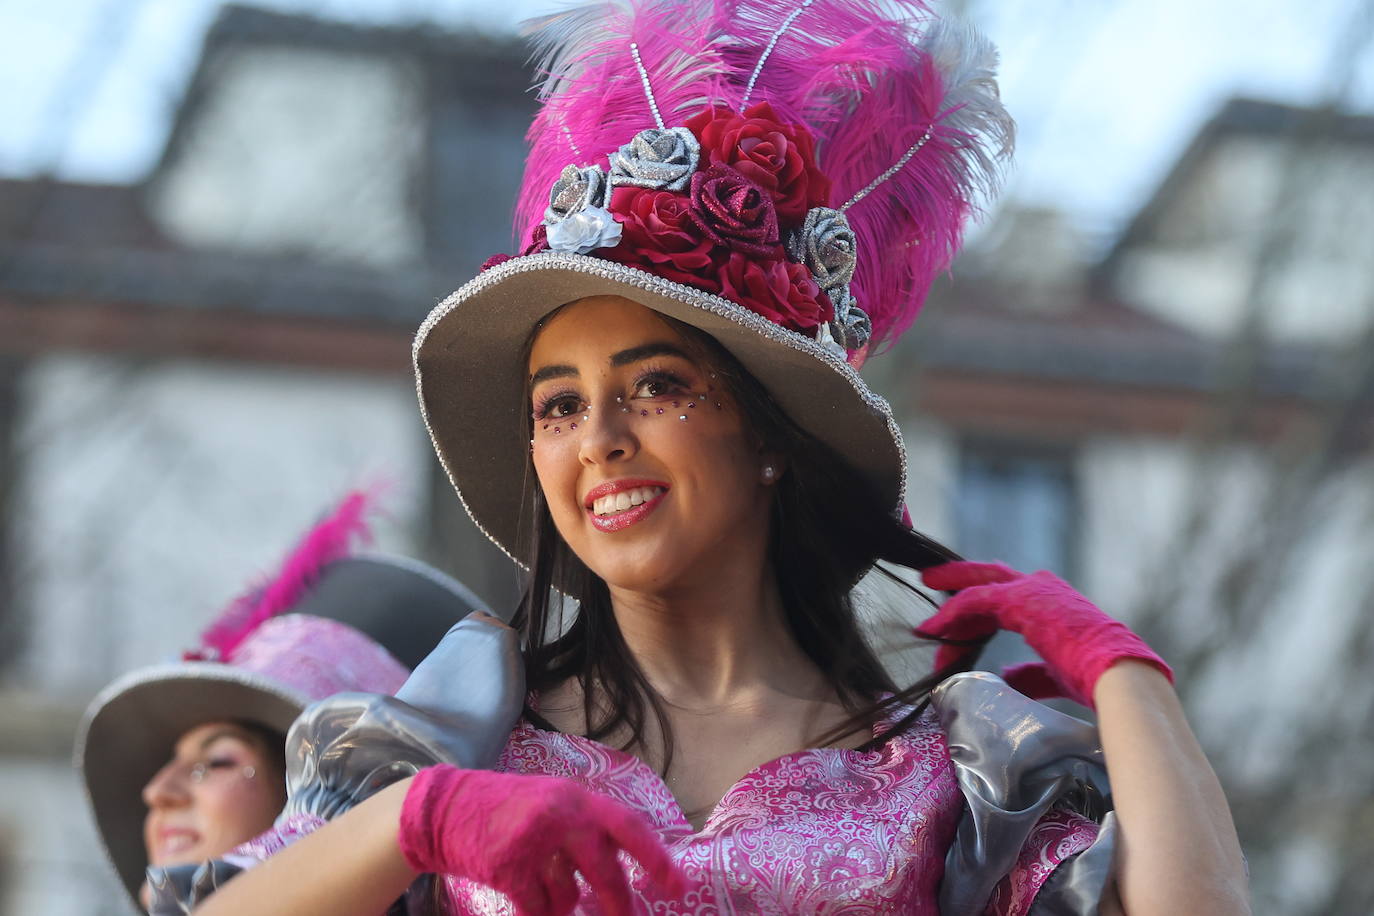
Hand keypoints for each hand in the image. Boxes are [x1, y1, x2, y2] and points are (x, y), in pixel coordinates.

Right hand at [398, 765, 685, 915]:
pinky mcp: (508, 866)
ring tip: (542, 887)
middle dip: (620, 904)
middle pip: (606, 870)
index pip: (630, 827)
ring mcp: (534, 840)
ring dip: (560, 903)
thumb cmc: (505, 810)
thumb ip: (586, 828)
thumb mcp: (552, 803)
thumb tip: (623, 866)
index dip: (657, 859)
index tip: (679, 888)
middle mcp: (562, 814)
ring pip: (568, 896)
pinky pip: (536, 907)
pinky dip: (533, 910)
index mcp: (578, 798)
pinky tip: (520, 894)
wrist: (444, 809)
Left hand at [916, 561, 1171, 707]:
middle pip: (987, 580)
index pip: (1004, 598)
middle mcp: (1040, 587)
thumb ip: (1027, 673)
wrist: (1116, 674)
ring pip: (976, 592)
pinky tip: (934, 629)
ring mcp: (1031, 589)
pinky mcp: (1020, 599)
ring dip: (949, 614)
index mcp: (1051, 602)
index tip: (951, 626)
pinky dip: (951, 615)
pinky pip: (974, 601)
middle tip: (929, 581)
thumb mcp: (1053, 673)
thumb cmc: (1093, 677)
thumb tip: (1004, 678)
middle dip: (956, 580)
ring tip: (927, 628)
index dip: (975, 612)